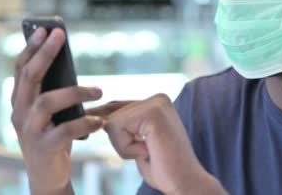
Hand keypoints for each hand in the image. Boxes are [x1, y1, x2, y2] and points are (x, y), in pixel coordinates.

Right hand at [11, 28, 104, 194]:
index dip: (32, 48)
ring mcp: (29, 131)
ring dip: (75, 91)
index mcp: (20, 101)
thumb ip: (55, 89)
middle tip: (60, 35)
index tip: (45, 28)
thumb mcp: (53, 111)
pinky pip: (65, 131)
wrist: (48, 175)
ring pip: (47, 102)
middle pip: (29, 77)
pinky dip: (84, 122)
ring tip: (99, 89)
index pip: (21, 69)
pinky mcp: (44, 148)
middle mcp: (19, 113)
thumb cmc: (55, 135)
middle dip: (44, 54)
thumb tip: (67, 60)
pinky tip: (99, 120)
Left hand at [103, 94, 225, 194]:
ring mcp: (157, 103)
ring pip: (111, 121)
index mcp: (157, 103)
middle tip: (148, 151)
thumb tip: (96, 117)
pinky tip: (148, 151)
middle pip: (111, 114)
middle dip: (120, 140)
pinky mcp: (153, 112)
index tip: (116, 135)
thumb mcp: (137, 142)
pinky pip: (116, 127)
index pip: (116, 107)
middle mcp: (158, 98)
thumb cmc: (163, 168)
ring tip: (149, 151)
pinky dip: (126, 147)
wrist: (185, 182)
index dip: (109, 125)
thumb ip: (124, 126)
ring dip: (123, 145)